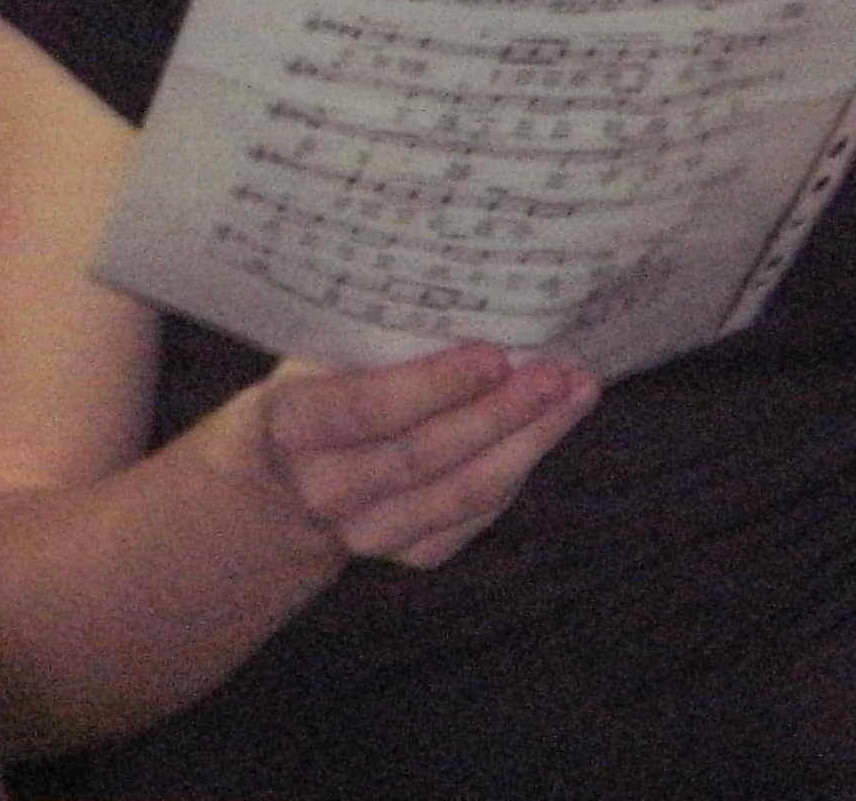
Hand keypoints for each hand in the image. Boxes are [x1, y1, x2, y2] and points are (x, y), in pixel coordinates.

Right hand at [242, 340, 600, 570]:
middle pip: (430, 455)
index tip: (495, 355)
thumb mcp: (315, 360)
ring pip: (466, 491)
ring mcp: (368, 535)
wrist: (279, 485)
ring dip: (530, 441)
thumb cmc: (310, 393)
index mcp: (295, 427)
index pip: (372, 409)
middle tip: (557, 372)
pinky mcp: (409, 555)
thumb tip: (469, 300)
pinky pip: (477, 512)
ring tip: (575, 394)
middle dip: (503, 412)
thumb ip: (373, 342)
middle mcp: (328, 491)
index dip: (437, 385)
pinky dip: (517, 468)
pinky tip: (546, 428)